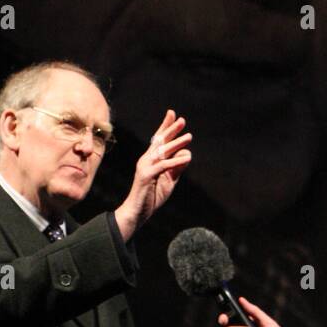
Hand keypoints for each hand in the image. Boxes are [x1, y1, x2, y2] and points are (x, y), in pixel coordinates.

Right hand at [114, 109, 190, 240]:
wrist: (137, 212)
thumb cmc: (152, 196)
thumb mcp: (169, 180)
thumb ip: (177, 168)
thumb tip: (187, 154)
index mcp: (151, 159)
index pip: (158, 139)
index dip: (165, 126)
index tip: (173, 114)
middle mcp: (146, 159)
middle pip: (160, 141)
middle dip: (171, 130)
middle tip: (182, 120)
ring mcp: (145, 167)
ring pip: (162, 151)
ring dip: (177, 143)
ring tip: (189, 136)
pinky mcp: (146, 176)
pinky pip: (163, 166)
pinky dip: (175, 161)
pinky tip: (186, 157)